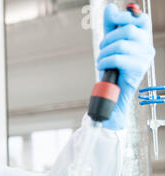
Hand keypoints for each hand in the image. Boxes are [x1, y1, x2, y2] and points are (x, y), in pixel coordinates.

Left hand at [97, 3, 155, 129]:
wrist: (112, 94)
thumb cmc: (112, 70)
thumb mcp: (109, 45)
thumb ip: (111, 26)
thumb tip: (110, 8)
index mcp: (143, 39)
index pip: (140, 19)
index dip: (125, 16)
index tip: (113, 22)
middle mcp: (147, 47)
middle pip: (129, 29)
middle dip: (109, 38)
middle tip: (102, 49)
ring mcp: (145, 58)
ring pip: (121, 43)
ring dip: (104, 52)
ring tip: (101, 60)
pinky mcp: (139, 68)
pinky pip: (117, 58)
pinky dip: (105, 61)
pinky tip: (102, 66)